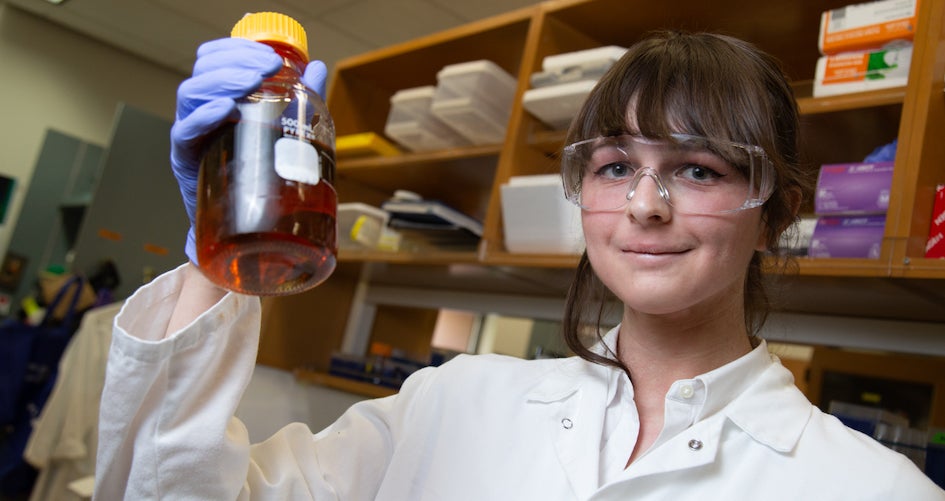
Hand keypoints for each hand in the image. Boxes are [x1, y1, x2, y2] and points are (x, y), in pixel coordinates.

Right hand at [169, 37, 328, 263]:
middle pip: (203, 71)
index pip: (216, 59)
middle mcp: (202, 114)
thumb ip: (300, 100)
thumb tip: (315, 68)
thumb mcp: (286, 133)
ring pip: (190, 94)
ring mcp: (193, 137)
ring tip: (251, 83)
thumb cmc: (263, 177)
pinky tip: (224, 109)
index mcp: (221, 99)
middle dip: (236, 63)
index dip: (238, 49)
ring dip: (222, 82)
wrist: (246, 231)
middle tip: (267, 69)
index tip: (271, 56)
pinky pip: (185, 133)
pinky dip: (203, 117)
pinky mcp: (188, 163)